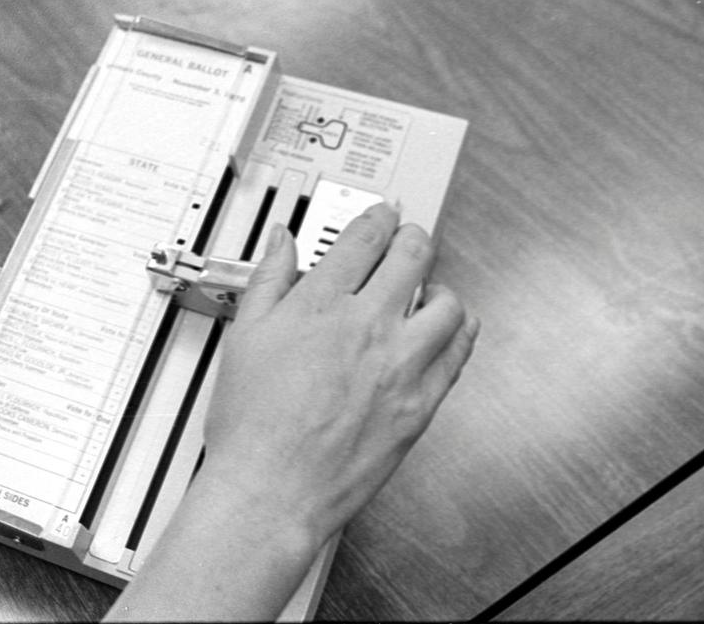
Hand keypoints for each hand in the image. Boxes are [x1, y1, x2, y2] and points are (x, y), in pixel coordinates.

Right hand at [202, 203, 478, 551]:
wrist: (274, 489)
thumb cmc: (253, 425)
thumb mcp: (244, 338)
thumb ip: (267, 280)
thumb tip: (280, 242)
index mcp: (320, 304)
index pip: (363, 237)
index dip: (376, 217)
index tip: (379, 215)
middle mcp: (367, 326)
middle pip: (412, 256)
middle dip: (412, 237)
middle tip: (407, 238)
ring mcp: (400, 365)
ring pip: (447, 302)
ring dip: (440, 284)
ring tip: (429, 287)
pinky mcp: (421, 403)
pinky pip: (459, 353)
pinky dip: (459, 332)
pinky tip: (447, 331)